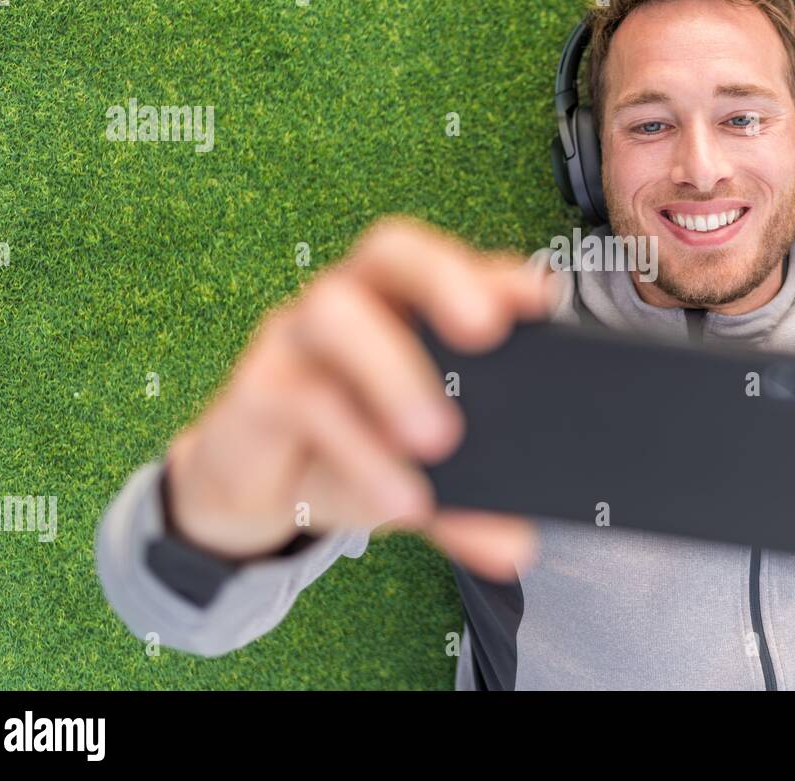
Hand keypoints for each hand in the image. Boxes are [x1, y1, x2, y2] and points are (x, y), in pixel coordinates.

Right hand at [162, 214, 556, 581]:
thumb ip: (470, 500)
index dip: (494, 272)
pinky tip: (394, 498)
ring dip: (393, 372)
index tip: (540, 299)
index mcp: (403, 304)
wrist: (254, 491)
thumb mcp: (418, 473)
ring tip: (438, 440)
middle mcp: (351, 302)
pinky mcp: (255, 388)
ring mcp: (296, 337)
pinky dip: (357, 451)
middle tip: (487, 332)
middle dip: (443, 280)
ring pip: (334, 314)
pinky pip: (302, 400)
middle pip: (390, 250)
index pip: (450, 263)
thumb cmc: (350, 452)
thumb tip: (517, 544)